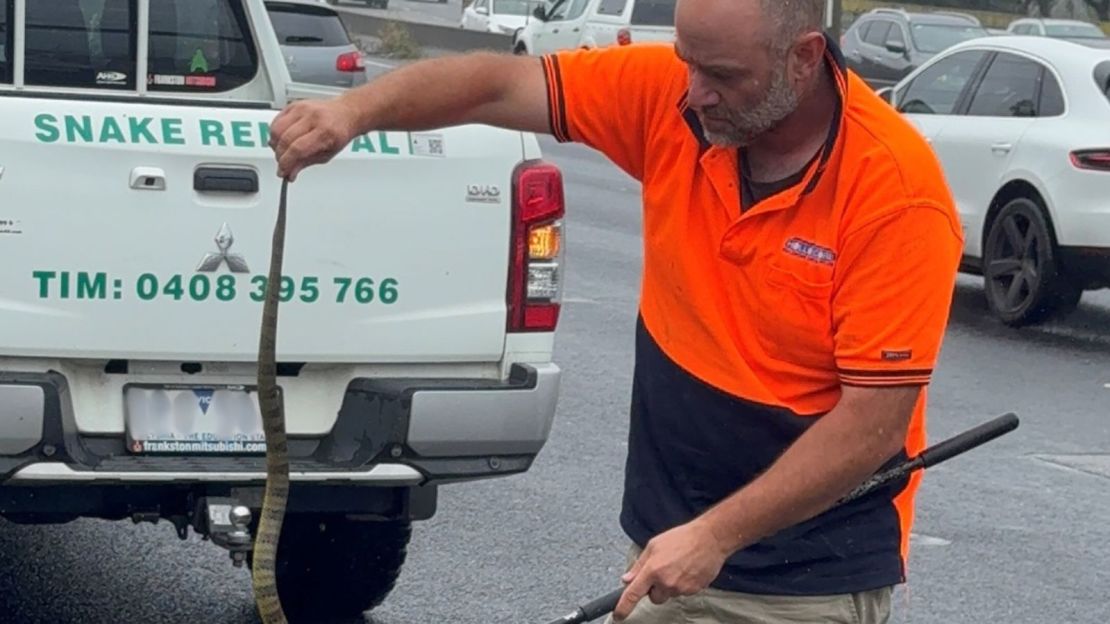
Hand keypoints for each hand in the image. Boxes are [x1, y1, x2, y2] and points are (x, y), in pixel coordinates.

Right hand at [269, 98, 359, 181]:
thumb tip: (290, 172)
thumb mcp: (327, 154)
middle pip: (285, 139)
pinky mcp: (293, 105)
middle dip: (280, 156)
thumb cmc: (339, 133)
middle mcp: (313, 117)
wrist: (345, 114)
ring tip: (282, 152)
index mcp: (325, 131)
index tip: (283, 172)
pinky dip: (275, 133)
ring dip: (275, 145)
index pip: (298, 149)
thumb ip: (306, 163)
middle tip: (283, 165)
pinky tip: (281, 140)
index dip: (286, 163)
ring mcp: (302, 109)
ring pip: (277, 129)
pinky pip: (276, 121)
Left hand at [612, 519, 730, 621]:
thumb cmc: (682, 538)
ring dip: (670, 585)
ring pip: (669, 594)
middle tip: (662, 572)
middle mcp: (666, 582)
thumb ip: (639, 564)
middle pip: (654, 598)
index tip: (618, 615)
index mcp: (652, 570)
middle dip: (655, 589)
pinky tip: (687, 569)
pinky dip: (683, 584)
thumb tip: (627, 579)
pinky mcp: (693, 591)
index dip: (623, 607)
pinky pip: (683, 592)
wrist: (709, 539)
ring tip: (678, 566)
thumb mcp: (654, 545)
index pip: (633, 594)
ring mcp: (681, 588)